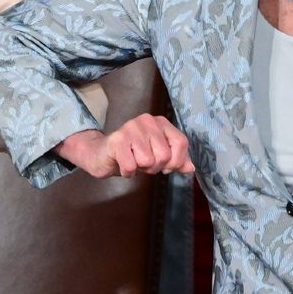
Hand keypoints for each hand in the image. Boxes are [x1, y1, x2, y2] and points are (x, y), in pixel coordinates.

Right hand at [54, 114, 194, 178]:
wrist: (101, 154)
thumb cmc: (133, 154)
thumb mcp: (158, 156)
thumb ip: (177, 160)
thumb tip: (191, 168)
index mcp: (160, 122)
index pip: (181, 143)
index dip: (176, 161)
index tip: (166, 166)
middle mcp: (147, 121)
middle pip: (165, 155)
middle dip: (155, 167)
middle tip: (143, 163)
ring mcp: (131, 128)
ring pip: (148, 161)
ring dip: (140, 169)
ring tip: (132, 161)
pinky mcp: (117, 140)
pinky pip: (131, 167)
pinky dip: (127, 172)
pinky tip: (122, 164)